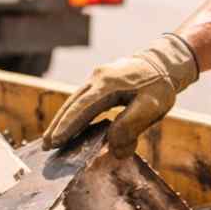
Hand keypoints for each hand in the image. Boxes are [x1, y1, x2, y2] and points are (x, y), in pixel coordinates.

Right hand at [42, 33, 197, 157]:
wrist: (165, 62)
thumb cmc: (159, 86)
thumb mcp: (152, 107)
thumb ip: (131, 126)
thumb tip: (113, 148)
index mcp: (108, 84)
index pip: (82, 107)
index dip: (68, 125)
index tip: (55, 141)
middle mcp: (97, 78)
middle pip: (72, 103)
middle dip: (58, 125)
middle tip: (45, 145)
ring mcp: (97, 77)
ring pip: (74, 100)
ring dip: (62, 119)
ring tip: (51, 139)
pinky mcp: (100, 81)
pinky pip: (81, 98)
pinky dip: (73, 113)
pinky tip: (69, 125)